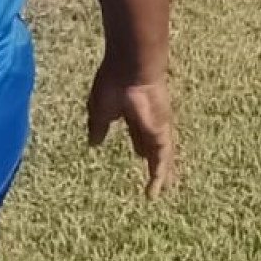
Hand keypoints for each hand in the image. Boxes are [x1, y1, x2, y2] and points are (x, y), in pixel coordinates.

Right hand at [86, 64, 175, 197]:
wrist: (131, 70)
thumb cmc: (114, 83)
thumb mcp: (99, 110)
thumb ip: (98, 126)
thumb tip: (94, 142)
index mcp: (134, 114)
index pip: (139, 135)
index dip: (141, 147)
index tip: (141, 156)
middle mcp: (149, 122)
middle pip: (154, 147)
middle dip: (155, 160)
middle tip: (160, 176)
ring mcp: (158, 128)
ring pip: (162, 156)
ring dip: (163, 173)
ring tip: (166, 188)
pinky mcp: (161, 134)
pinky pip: (162, 160)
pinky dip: (160, 176)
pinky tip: (159, 189)